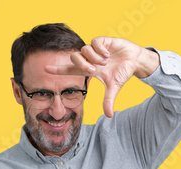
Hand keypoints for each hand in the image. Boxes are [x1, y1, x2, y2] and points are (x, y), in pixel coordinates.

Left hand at [44, 37, 159, 117]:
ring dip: (93, 58)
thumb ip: (108, 100)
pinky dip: (100, 50)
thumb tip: (108, 116)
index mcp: (88, 69)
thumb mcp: (114, 88)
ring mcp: (95, 49)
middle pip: (74, 58)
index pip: (69, 69)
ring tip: (105, 62)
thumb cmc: (122, 73)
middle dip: (82, 65)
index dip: (58, 70)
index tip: (45, 69)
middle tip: (94, 71)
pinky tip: (107, 54)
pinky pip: (94, 42)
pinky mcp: (103, 40)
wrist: (135, 61)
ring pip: (84, 50)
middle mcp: (89, 58)